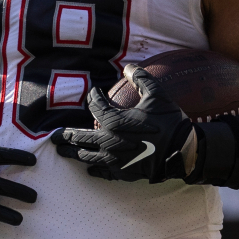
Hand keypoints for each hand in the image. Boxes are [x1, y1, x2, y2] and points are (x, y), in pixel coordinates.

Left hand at [50, 66, 194, 182]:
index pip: (95, 106)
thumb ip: (140, 78)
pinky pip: (102, 172)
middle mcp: (108, 141)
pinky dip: (93, 169)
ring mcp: (114, 159)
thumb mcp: (157, 95)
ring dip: (73, 153)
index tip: (93, 93)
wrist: (183, 152)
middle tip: (55, 137)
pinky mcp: (122, 172)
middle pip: (80, 137)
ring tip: (64, 151)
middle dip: (66, 136)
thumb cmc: (170, 122)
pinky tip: (89, 168)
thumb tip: (128, 66)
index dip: (93, 97)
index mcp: (114, 121)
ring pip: (87, 156)